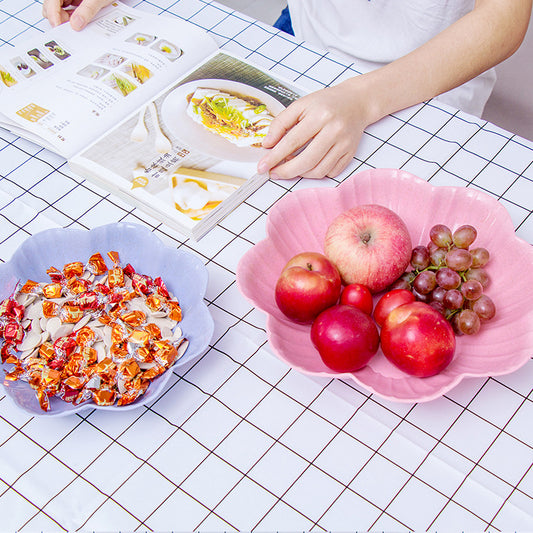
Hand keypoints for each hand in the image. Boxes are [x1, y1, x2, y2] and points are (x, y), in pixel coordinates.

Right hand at [42, 0, 113, 29]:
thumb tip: (76, 24)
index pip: (52, 1)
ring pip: (58, 11)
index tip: (58, 26)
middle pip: (51, 7)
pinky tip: (81, 22)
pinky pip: (68, 13)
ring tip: (79, 23)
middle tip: (72, 27)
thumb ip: (87, 10)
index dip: (53, 14)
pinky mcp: (73, 2)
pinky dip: (73, 20)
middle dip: (59, 18)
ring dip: (66, 20)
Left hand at [257, 78, 377, 179]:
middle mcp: (334, 131)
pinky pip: (330, 173)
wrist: (356, 102)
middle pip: (306, 161)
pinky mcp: (350, 154)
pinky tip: (309, 165)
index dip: (275, 157)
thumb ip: (281, 123)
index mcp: (320, 116)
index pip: (292, 142)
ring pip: (318, 170)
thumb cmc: (327, 103)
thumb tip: (267, 144)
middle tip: (274, 173)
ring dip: (300, 173)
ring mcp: (344, 144)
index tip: (263, 166)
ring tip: (291, 166)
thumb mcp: (300, 105)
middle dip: (286, 171)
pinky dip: (316, 173)